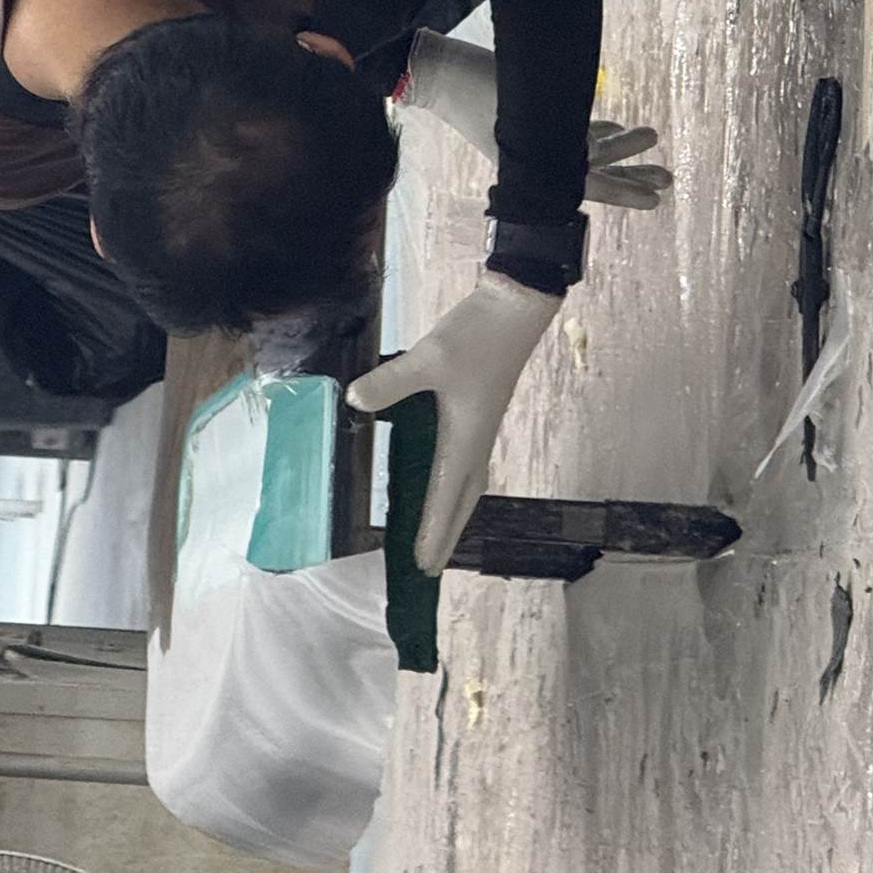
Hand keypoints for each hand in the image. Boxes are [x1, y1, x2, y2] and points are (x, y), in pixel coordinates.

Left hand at [344, 270, 560, 573]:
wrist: (517, 306)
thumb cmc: (477, 336)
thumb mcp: (429, 358)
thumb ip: (392, 382)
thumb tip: (355, 400)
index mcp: (465, 438)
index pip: (444, 497)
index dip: (432, 531)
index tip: (421, 565)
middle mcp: (476, 440)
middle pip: (462, 501)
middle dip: (446, 534)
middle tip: (429, 566)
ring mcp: (480, 427)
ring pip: (468, 484)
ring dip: (453, 512)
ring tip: (438, 536)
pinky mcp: (479, 412)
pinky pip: (466, 463)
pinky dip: (455, 484)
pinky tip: (442, 478)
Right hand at [397, 30, 671, 210]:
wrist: (439, 72)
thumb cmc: (476, 86)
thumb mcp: (524, 105)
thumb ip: (562, 123)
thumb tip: (597, 141)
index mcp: (534, 163)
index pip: (590, 185)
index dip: (625, 193)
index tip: (657, 199)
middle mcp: (537, 159)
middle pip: (594, 172)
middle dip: (632, 173)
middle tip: (668, 176)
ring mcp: (533, 142)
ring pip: (586, 150)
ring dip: (620, 145)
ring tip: (651, 135)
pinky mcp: (529, 123)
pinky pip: (570, 133)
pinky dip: (594, 132)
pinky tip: (615, 127)